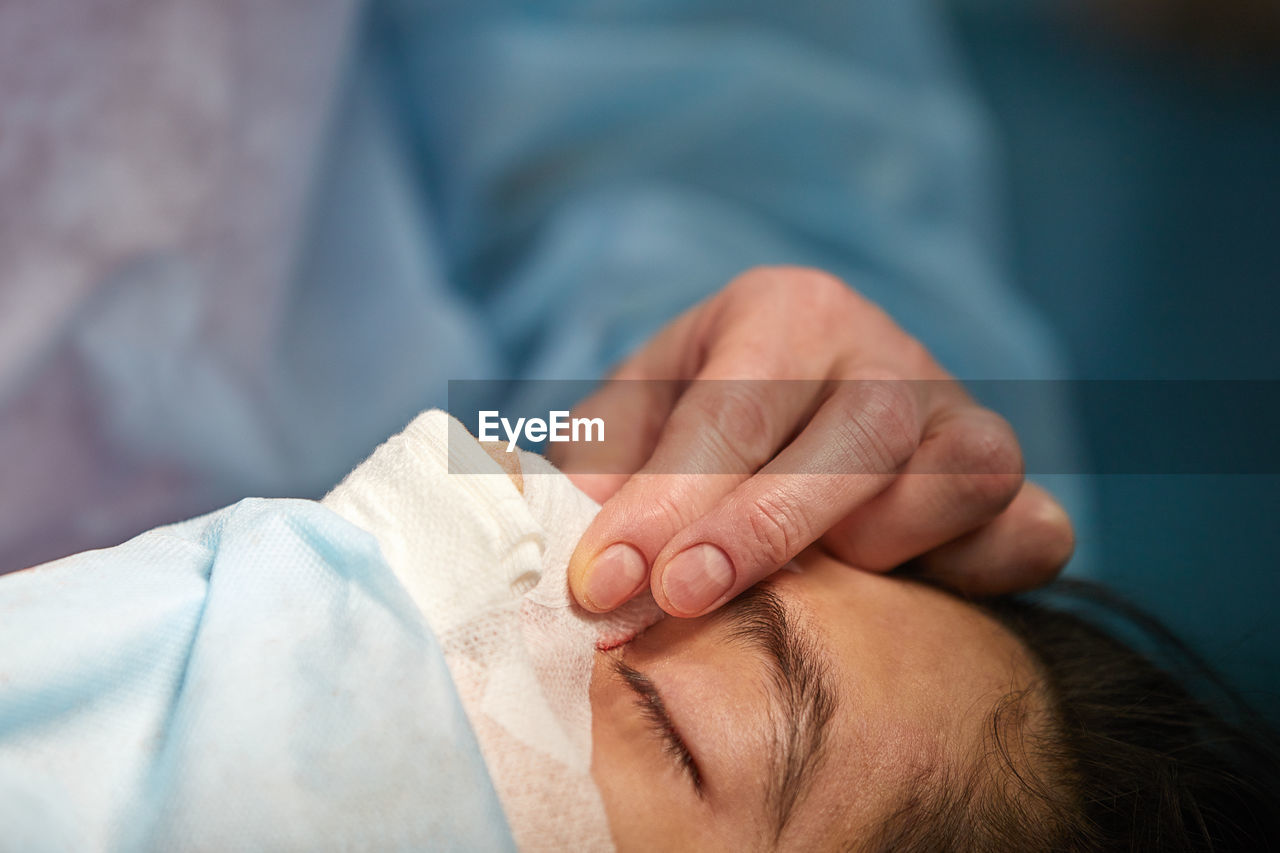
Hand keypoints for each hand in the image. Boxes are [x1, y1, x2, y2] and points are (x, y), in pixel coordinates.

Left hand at [557, 267, 1073, 616]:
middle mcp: (888, 351)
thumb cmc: (699, 429)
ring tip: (810, 580)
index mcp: (787, 312)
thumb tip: (582, 558)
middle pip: (855, 436)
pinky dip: (979, 572)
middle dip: (762, 530)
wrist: (797, 421)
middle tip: (679, 599)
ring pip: (956, 478)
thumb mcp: (632, 427)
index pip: (736, 407)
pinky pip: (1030, 531)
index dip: (668, 501)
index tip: (607, 583)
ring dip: (875, 546)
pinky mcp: (1014, 481)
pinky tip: (910, 598)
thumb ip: (601, 475)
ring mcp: (964, 411)